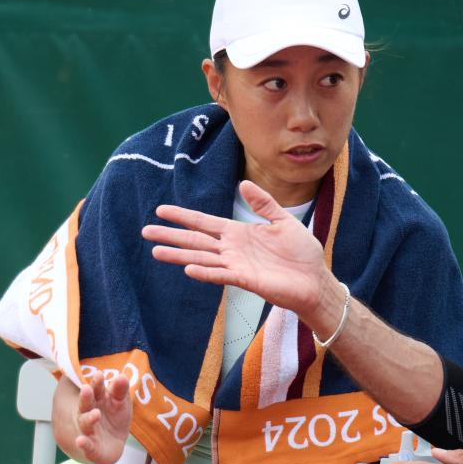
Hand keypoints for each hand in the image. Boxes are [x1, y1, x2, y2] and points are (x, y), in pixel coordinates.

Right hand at [74, 373, 130, 463]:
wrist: (111, 443)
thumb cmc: (114, 417)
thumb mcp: (120, 402)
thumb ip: (120, 390)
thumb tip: (121, 376)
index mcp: (96, 400)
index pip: (96, 389)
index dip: (97, 383)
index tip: (99, 374)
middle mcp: (88, 414)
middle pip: (86, 404)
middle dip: (86, 397)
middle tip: (86, 389)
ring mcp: (88, 431)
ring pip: (86, 423)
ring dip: (89, 419)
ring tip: (95, 414)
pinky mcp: (91, 448)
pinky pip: (87, 446)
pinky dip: (84, 444)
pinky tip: (80, 441)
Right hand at [142, 181, 330, 318]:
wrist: (316, 279)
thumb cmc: (303, 253)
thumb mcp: (283, 221)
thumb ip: (263, 204)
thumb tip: (243, 184)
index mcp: (240, 233)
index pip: (205, 223)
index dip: (184, 216)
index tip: (162, 210)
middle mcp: (233, 249)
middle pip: (196, 240)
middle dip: (171, 235)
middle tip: (146, 231)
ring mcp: (237, 265)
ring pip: (202, 258)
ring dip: (179, 255)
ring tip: (156, 251)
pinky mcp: (246, 280)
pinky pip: (221, 274)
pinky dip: (205, 271)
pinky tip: (188, 268)